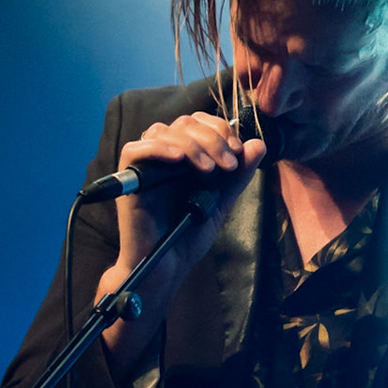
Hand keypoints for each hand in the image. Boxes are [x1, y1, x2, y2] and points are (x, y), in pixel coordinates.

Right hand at [97, 111, 266, 375]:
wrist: (168, 264)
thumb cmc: (189, 234)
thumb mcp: (221, 201)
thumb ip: (238, 175)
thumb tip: (259, 144)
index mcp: (185, 156)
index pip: (198, 122)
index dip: (219, 128)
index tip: (238, 152)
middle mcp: (164, 155)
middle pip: (183, 123)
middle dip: (212, 138)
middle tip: (228, 164)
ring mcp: (145, 165)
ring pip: (162, 131)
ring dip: (191, 145)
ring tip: (209, 170)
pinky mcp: (128, 178)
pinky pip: (135, 149)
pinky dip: (159, 148)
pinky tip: (180, 161)